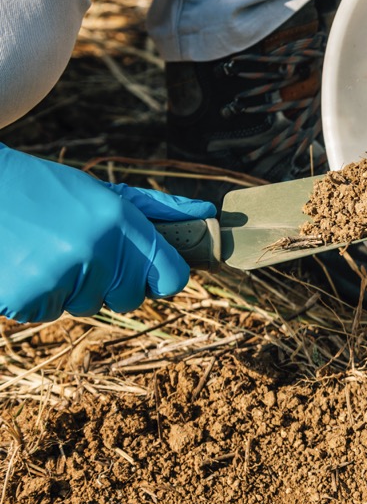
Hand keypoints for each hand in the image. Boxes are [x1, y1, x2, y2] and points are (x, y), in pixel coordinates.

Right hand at [0, 145, 215, 322]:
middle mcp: (98, 251)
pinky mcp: (28, 296)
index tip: (143, 271)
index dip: (159, 278)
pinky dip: (36, 296)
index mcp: (122, 223)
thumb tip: (208, 213)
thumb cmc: (46, 190)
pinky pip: (48, 313)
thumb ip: (158, 208)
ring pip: (86, 307)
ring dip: (69, 289)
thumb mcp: (103, 192)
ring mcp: (62, 275)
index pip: (172, 278)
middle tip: (78, 251)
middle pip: (130, 299)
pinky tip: (22, 263)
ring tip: (44, 251)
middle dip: (109, 284)